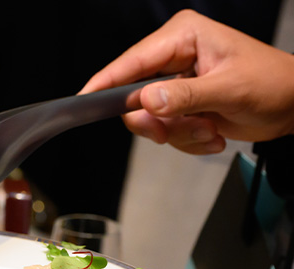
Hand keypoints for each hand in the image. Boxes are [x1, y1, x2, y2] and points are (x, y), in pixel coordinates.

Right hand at [80, 9, 293, 154]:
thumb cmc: (274, 84)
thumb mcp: (229, 90)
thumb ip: (185, 97)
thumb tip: (147, 102)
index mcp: (183, 36)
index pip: (131, 62)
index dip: (106, 83)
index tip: (84, 100)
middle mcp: (174, 56)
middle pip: (134, 97)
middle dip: (159, 122)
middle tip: (179, 131)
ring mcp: (175, 82)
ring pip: (149, 120)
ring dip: (179, 134)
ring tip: (210, 130)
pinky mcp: (180, 104)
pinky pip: (164, 131)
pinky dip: (187, 141)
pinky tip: (212, 133)